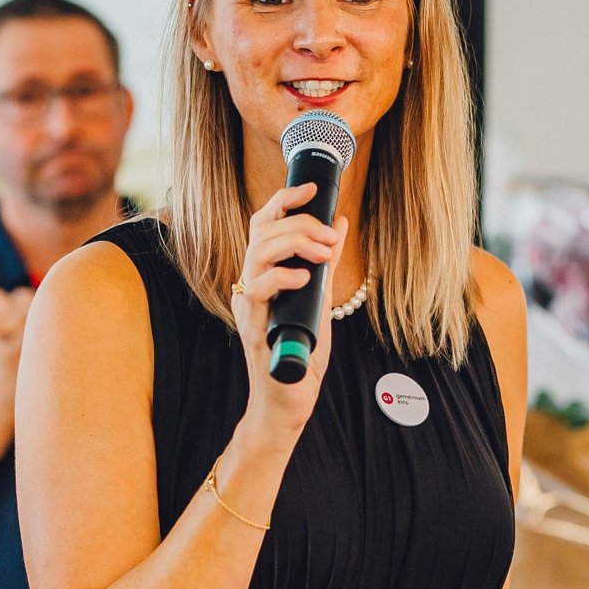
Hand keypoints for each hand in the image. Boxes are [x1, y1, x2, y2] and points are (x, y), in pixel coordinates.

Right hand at [231, 183, 348, 439]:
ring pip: (257, 254)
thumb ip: (325, 262)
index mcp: (264, 274)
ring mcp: (249, 306)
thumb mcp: (320, 298)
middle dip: (299, 222)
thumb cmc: (300, 352)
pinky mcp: (253, 328)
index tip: (312, 187)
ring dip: (294, 244)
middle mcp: (250, 285)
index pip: (263, 224)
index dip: (283, 200)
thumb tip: (339, 222)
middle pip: (260, 232)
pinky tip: (305, 278)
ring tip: (323, 252)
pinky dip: (283, 278)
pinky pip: (259, 292)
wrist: (287, 401)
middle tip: (330, 233)